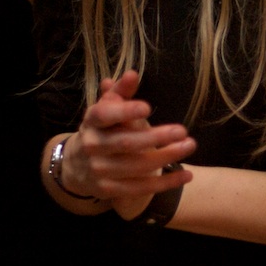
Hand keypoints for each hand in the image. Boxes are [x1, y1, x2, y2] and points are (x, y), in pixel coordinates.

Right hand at [65, 71, 195, 219]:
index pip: (105, 116)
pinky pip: (140, 188)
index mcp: (91, 121)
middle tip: (182, 131)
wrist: (76, 167)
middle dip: (156, 137)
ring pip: (136, 166)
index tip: (147, 107)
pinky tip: (186, 174)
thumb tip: (132, 74)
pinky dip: (165, 182)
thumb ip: (120, 92)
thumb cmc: (101, 129)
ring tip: (190, 146)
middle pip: (126, 143)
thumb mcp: (105, 109)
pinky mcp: (108, 190)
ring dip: (166, 157)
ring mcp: (99, 170)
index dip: (124, 112)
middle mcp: (92, 146)